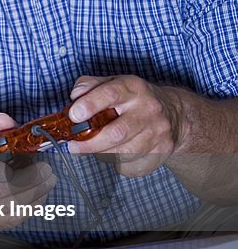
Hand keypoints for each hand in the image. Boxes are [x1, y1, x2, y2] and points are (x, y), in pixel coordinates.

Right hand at [0, 112, 56, 229]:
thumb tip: (3, 120)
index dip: (21, 173)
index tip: (40, 165)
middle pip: (3, 194)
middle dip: (32, 184)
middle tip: (49, 173)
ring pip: (10, 209)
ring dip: (35, 196)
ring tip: (48, 182)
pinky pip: (12, 219)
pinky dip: (30, 207)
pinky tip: (39, 195)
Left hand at [68, 75, 183, 176]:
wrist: (175, 113)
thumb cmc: (135, 99)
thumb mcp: (114, 83)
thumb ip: (90, 85)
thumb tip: (75, 97)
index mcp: (133, 88)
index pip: (111, 93)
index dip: (90, 105)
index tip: (74, 116)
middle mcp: (148, 109)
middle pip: (117, 132)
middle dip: (90, 143)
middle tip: (74, 146)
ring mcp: (157, 131)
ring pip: (124, 153)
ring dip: (102, 154)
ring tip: (94, 149)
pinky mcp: (162, 151)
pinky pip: (132, 166)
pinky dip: (119, 164)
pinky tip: (117, 154)